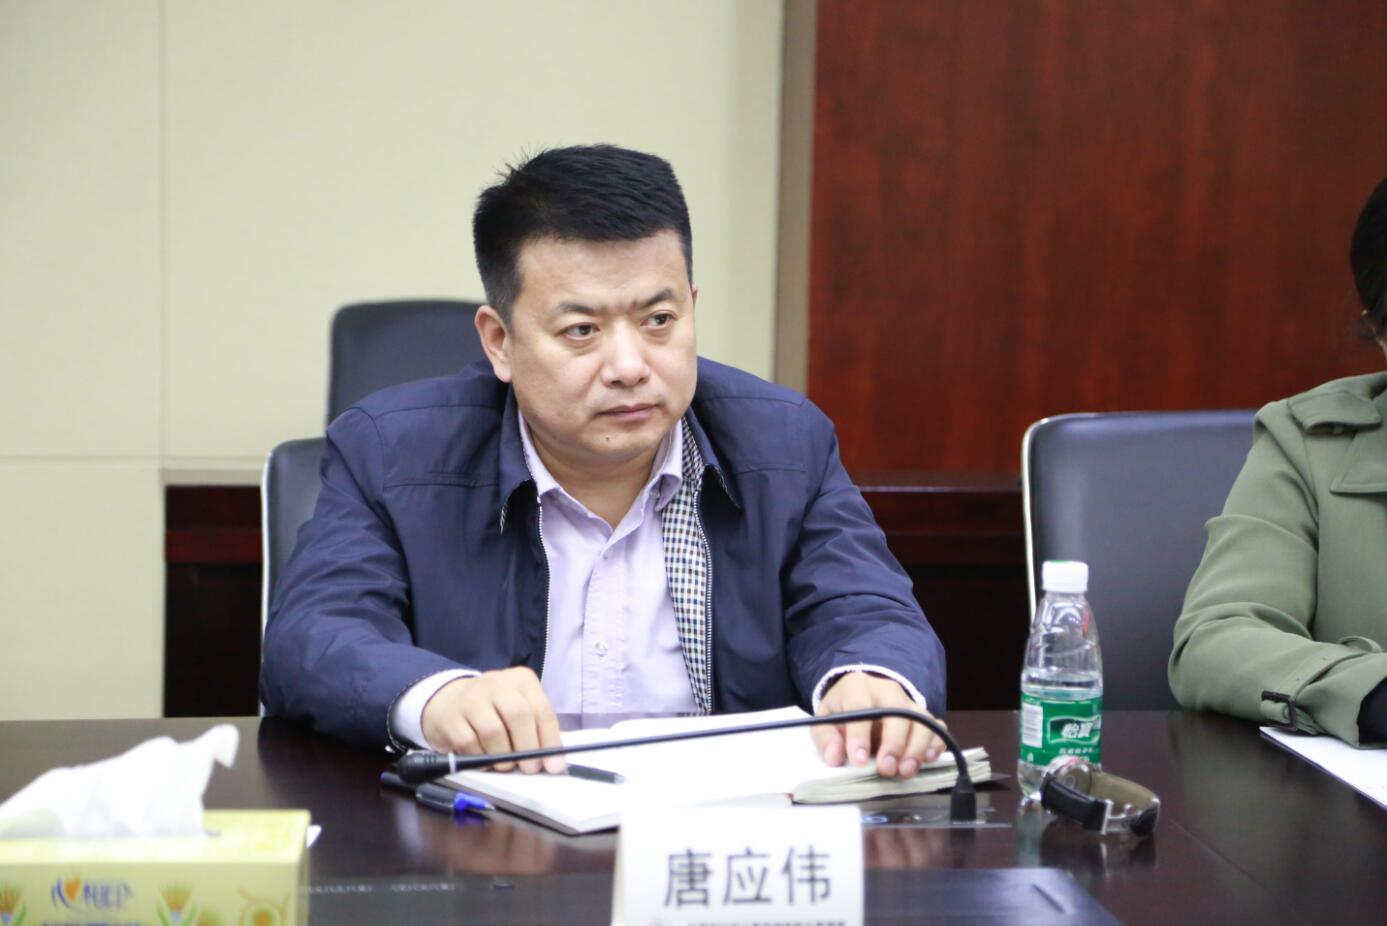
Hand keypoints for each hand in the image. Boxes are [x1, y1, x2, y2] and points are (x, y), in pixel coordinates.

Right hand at [420, 667, 564, 773]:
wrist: (448, 700)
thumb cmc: (493, 708)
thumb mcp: (518, 706)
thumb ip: (535, 728)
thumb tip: (552, 761)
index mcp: (521, 680)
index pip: (541, 709)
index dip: (550, 740)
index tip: (554, 766)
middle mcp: (496, 684)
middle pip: (518, 716)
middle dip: (527, 748)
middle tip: (530, 768)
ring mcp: (471, 699)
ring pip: (493, 732)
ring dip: (503, 757)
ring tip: (506, 765)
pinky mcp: (451, 717)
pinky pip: (469, 744)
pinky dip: (481, 760)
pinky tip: (485, 761)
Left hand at [811, 671, 945, 777]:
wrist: (860, 696)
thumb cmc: (843, 710)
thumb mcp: (826, 719)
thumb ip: (826, 738)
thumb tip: (835, 758)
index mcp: (858, 687)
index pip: (861, 706)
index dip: (860, 735)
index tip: (858, 761)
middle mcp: (888, 691)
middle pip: (898, 713)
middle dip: (894, 744)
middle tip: (886, 769)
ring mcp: (909, 703)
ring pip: (922, 720)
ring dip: (916, 748)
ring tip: (906, 771)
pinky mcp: (923, 716)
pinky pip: (937, 727)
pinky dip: (935, 744)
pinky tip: (927, 760)